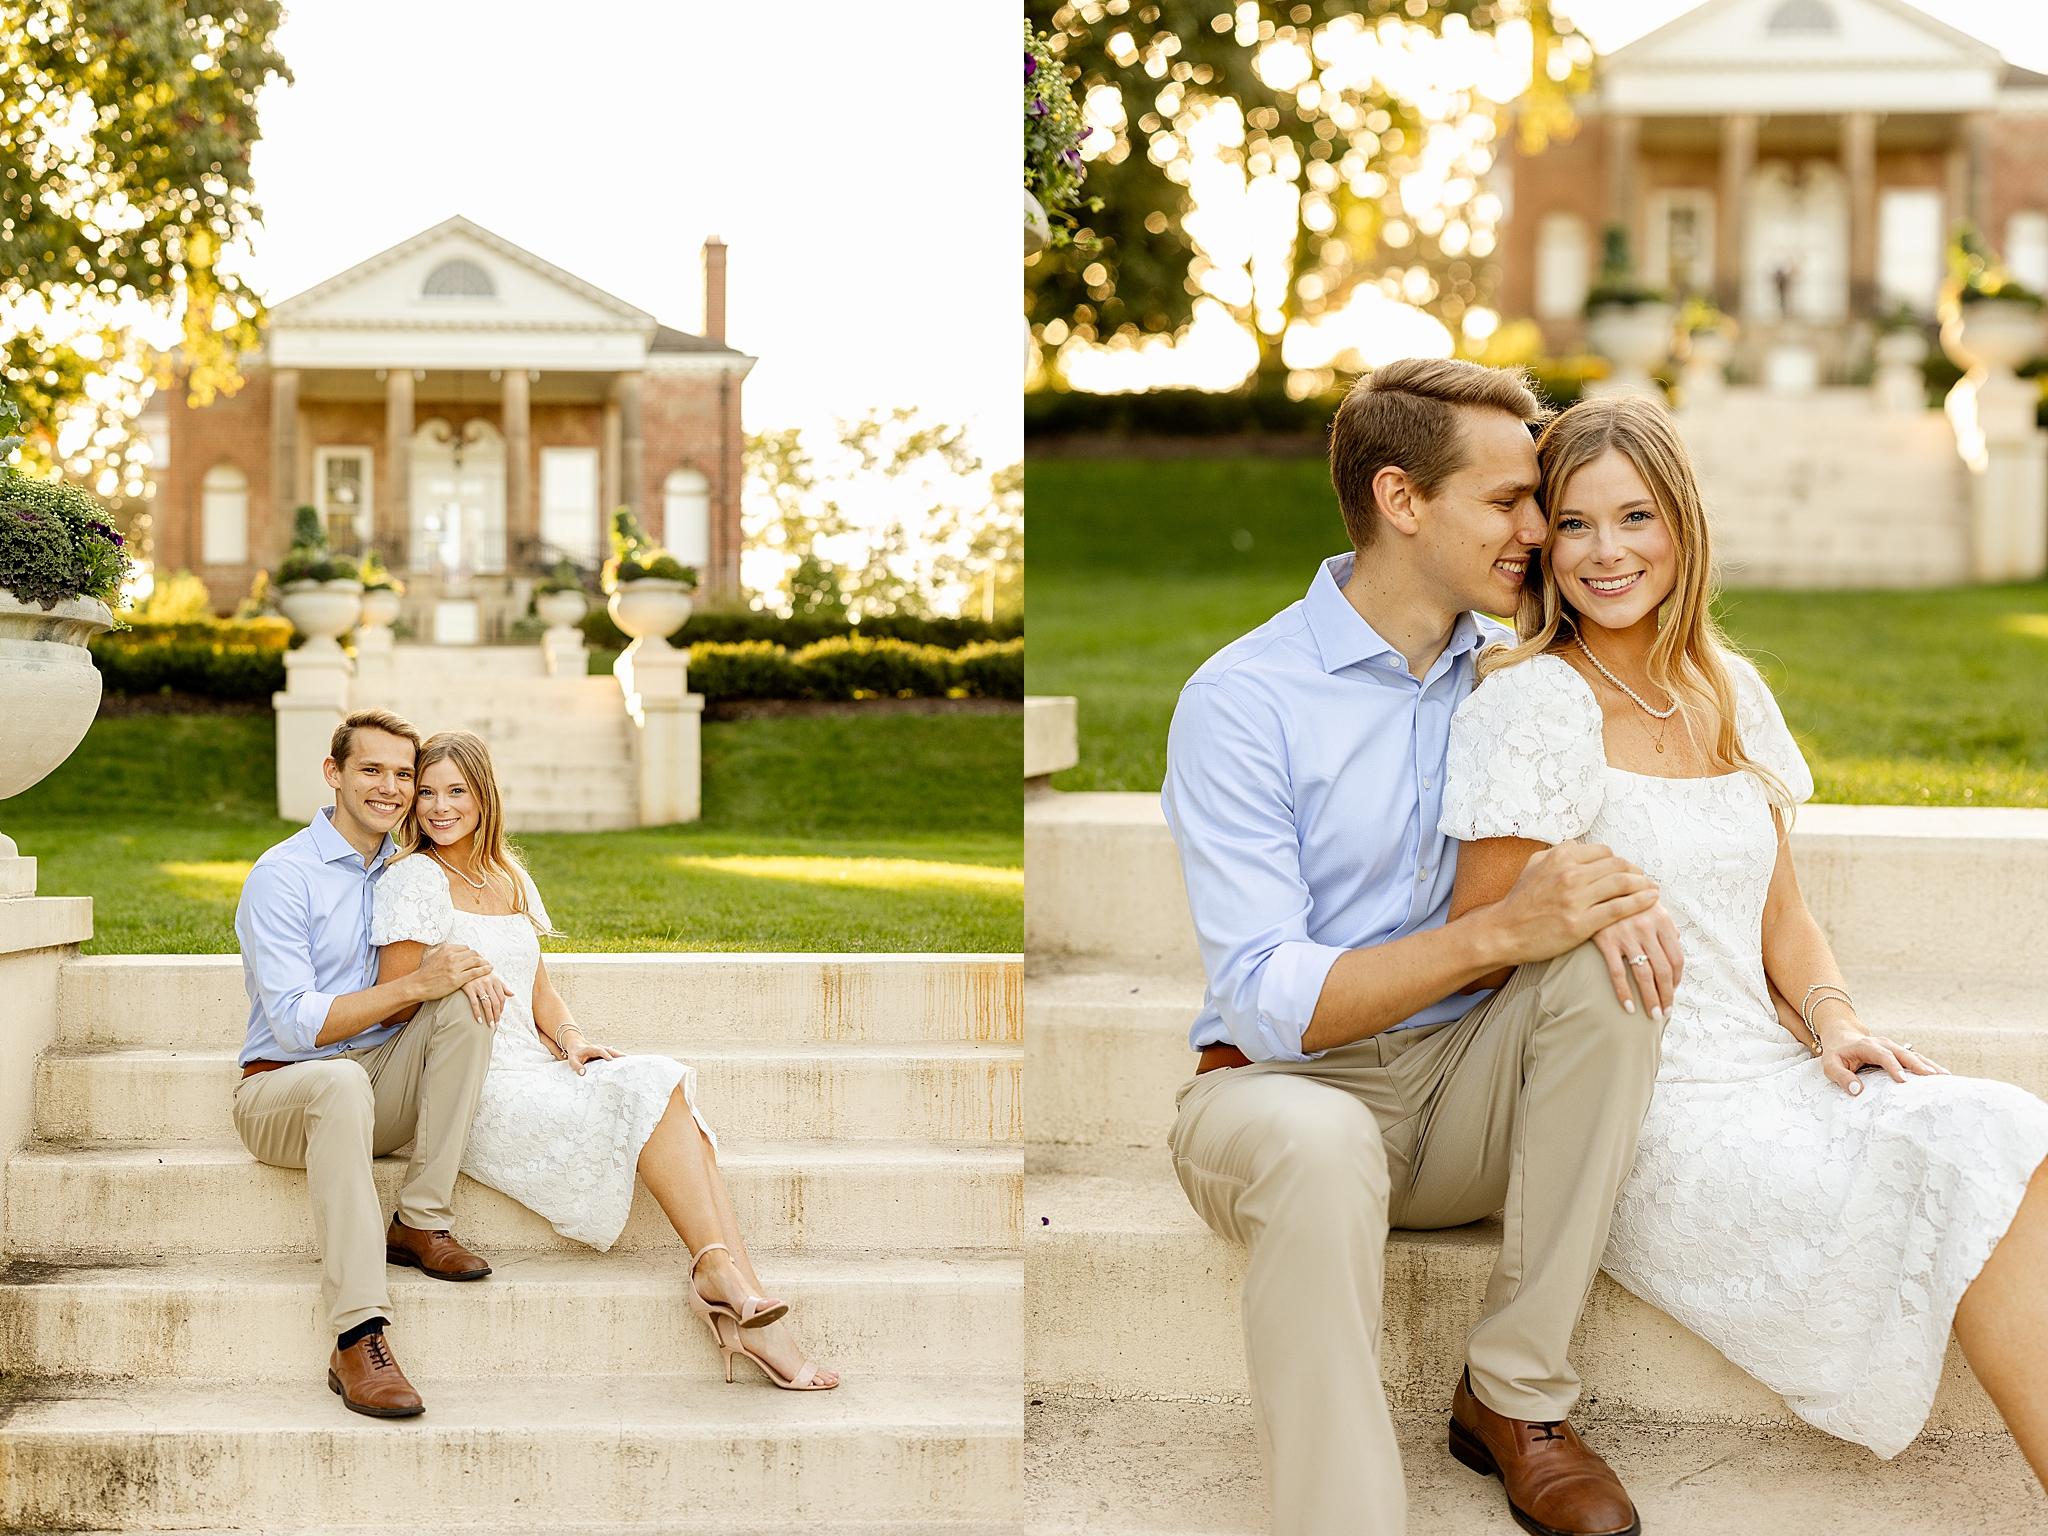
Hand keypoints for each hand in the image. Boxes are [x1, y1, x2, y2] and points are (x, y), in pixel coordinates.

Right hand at [414, 942, 493, 1001]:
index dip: (472, 953)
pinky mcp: (457, 979)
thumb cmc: (424, 973)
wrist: (418, 985)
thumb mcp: (432, 956)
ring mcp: (454, 967)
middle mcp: (451, 956)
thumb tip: (447, 948)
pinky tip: (489, 970)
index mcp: (446, 949)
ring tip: (488, 965)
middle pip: (473, 954)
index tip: (476, 957)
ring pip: (476, 961)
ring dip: (484, 963)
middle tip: (484, 962)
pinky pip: (475, 972)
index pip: (466, 948)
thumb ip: (441, 951)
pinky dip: (484, 970)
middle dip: (480, 958)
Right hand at [461, 972, 511, 1026]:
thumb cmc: (480, 972)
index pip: (502, 998)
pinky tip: (479, 1020)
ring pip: (487, 1004)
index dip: (502, 1008)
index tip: (499, 1016)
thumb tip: (512, 994)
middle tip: (495, 1024)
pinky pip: (475, 1003)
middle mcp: (488, 983)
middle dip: (497, 1015)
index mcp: (495, 980)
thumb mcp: (492, 977)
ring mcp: (479, 986)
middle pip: (495, 1002)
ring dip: (489, 1016)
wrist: (465, 965)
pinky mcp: (469, 988)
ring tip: (489, 1025)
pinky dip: (477, 1012)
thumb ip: (502, 986)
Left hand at [560, 1033, 621, 1075]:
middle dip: (618, 1054)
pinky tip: (627, 1062)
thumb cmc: (575, 1054)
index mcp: (592, 1049)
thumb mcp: (572, 1060)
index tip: (611, 1060)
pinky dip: (620, 1058)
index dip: (605, 1055)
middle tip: (627, 1059)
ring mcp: (604, 1050)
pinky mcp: (605, 1053)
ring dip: (621, 1056)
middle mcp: (600, 1048)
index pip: (600, 1051)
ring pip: (614, 1052)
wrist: (577, 1046)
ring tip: (630, 1060)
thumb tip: (583, 1073)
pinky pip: (614, 1055)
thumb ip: (577, 1066)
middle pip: (611, 1050)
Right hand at [1484, 841, 1660, 970]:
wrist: (1504, 931)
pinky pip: (1619, 908)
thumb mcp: (1534, 866)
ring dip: (1643, 885)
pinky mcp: (1581, 923)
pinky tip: (1650, 901)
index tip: (1627, 871)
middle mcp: (1569, 873)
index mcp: (1560, 856)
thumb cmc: (1520, 901)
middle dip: (1636, 872)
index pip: (1604, 852)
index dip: (1619, 861)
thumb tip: (1579, 845)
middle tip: (1644, 880)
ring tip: (1652, 890)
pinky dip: (1639, 902)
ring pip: (1622, 884)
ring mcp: (1575, 899)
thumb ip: (1557, 852)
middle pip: (1618, 866)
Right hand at [1592, 901, 1682, 1019]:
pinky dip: (1624, 992)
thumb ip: (1663, 921)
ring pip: (1644, 974)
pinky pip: (1618, 972)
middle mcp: (1646, 926)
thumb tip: (1676, 938)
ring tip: (1652, 1015)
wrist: (1591, 884)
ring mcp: (1626, 934)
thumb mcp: (1646, 902)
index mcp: (1661, 918)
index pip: (1676, 957)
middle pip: (1663, 969)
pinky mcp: (1605, 940)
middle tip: (1664, 1013)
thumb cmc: (1621, 895)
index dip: (1676, 980)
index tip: (1672, 993)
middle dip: (1666, 995)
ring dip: (1650, 999)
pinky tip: (1628, 1006)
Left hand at [1819, 1020, 1948, 1095]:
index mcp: (1867, 1046)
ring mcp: (1893, 1047)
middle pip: (1904, 1054)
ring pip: (1914, 1055)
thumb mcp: (1831, 1066)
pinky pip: (1916, 1058)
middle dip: (1919, 1065)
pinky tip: (1942, 1075)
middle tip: (1933, 1078)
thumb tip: (1857, 1091)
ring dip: (1929, 1065)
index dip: (1894, 1067)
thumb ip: (1842, 1077)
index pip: (1882, 1056)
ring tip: (1945, 1077)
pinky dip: (1929, 1065)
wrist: (1842, 1037)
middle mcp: (1883, 1044)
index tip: (1903, 1081)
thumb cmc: (1837, 1054)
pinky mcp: (1899, 1053)